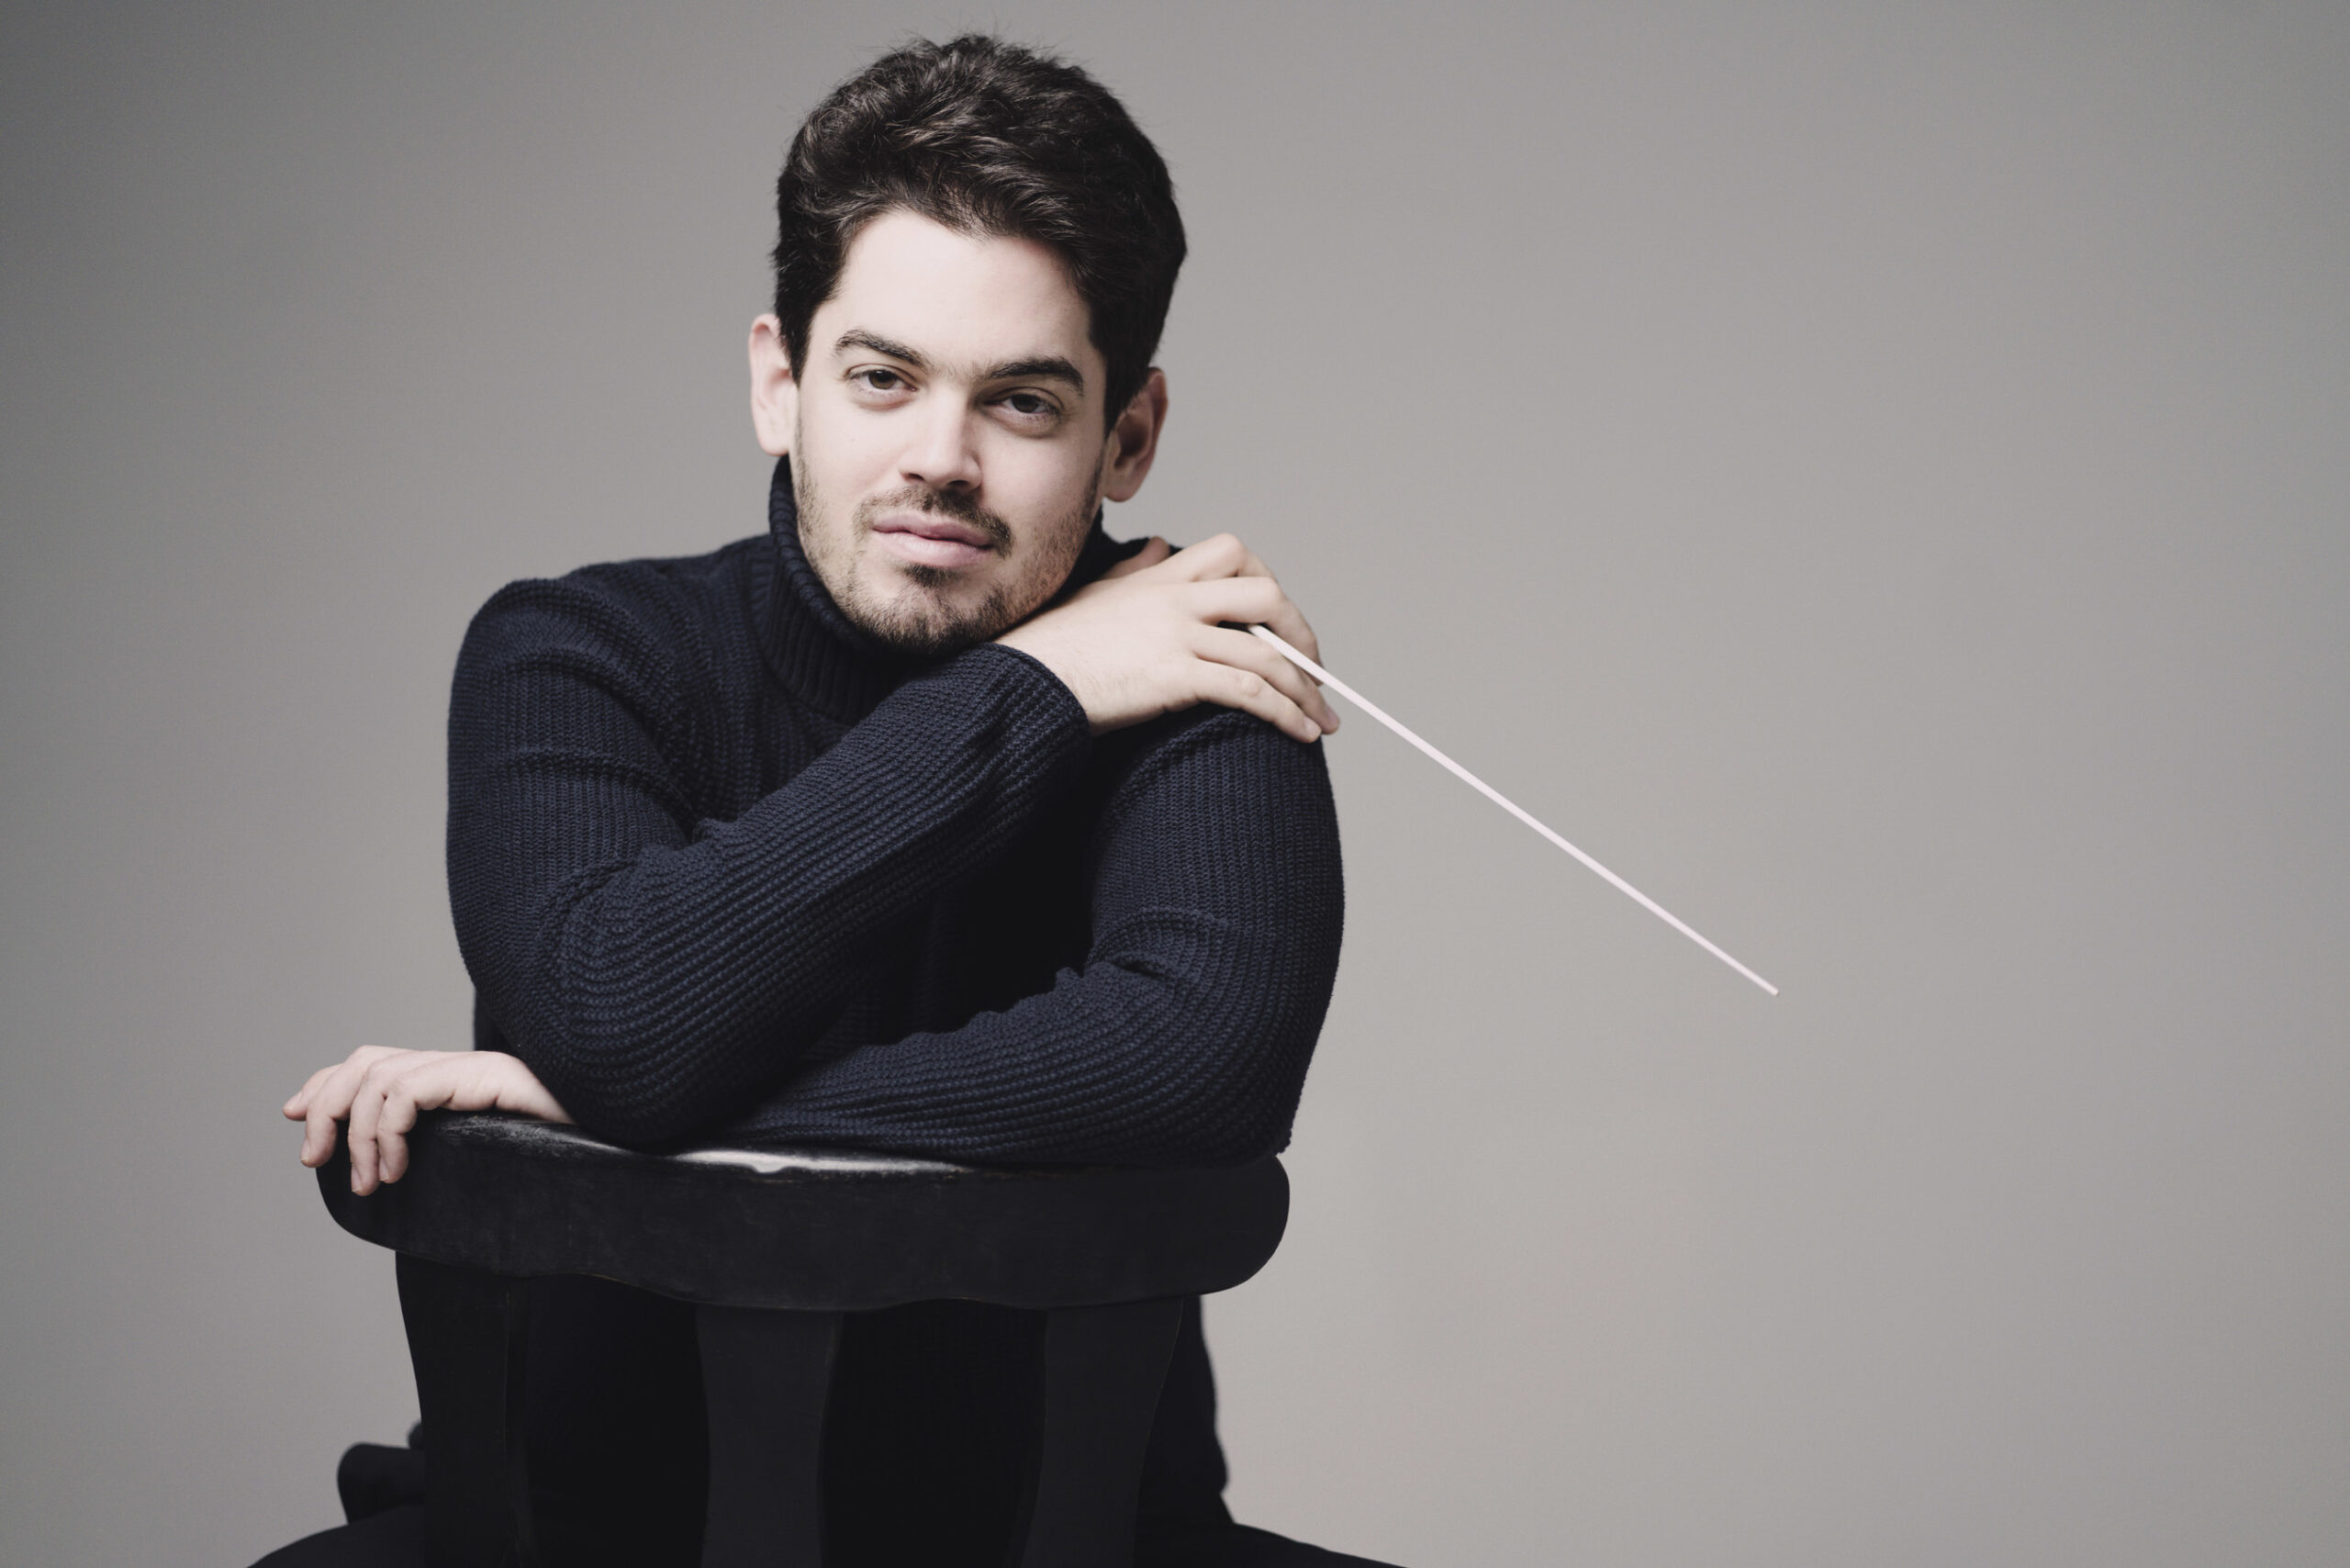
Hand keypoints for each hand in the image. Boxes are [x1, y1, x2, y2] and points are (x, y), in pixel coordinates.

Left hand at [283, 1046, 572, 1194]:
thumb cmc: (561, 1163)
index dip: (326, 1084)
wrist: (616, 1146)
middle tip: (313, 1161)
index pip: (374, 1062)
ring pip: (378, 1076)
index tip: (294, 1116)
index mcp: (455, 1082)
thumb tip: (383, 1182)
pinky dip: (386, 1131)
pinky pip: (407, 1090)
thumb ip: (438, 1160)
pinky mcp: (483, 1075)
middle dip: (325, 1107)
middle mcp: (459, 1067)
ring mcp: (472, 1068)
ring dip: (356, 1134)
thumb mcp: (480, 1165)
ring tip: (369, 1182)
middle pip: (366, 1061)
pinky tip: (397, 1168)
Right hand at [998, 534, 1340, 742]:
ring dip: (1305, 691)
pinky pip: (1250, 690)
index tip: (1280, 624)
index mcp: (1158, 577)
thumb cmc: (1052, 649)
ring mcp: (1176, 636)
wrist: (1022, 683)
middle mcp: (1173, 600)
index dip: (1268, 583)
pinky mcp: (1174, 675)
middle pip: (1266, 596)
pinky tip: (1299, 734)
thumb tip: (1159, 546)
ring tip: (1321, 721)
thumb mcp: (1095, 594)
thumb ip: (1135, 571)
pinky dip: (1285, 713)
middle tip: (1316, 672)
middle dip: (1302, 636)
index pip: (1232, 553)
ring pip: (1266, 653)